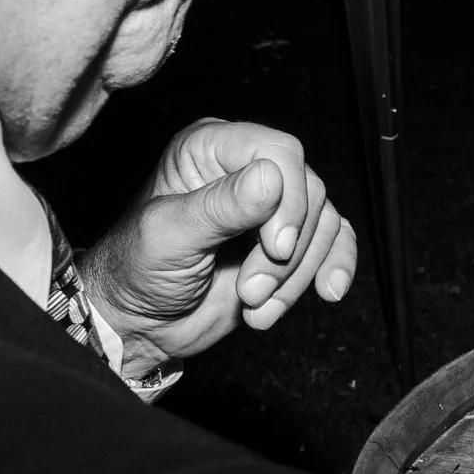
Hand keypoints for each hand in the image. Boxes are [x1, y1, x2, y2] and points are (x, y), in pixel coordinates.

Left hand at [78, 119, 359, 373]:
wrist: (141, 324)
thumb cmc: (137, 272)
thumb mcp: (168, 237)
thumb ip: (219, 207)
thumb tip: (271, 178)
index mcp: (209, 149)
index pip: (279, 152)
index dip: (288, 199)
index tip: (274, 246)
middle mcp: (245, 169)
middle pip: (308, 191)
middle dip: (285, 251)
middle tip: (250, 288)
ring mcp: (270, 206)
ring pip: (323, 223)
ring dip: (296, 274)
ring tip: (255, 303)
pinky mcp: (288, 240)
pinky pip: (336, 240)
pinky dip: (334, 267)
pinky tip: (328, 290)